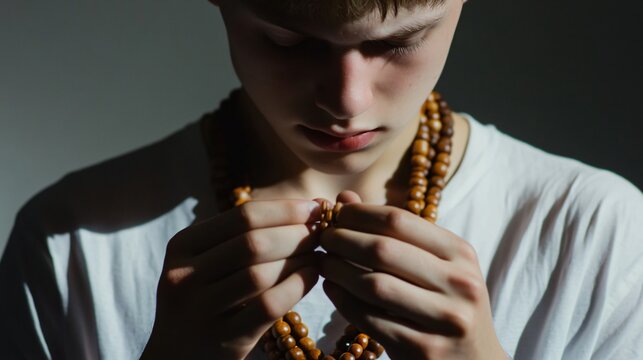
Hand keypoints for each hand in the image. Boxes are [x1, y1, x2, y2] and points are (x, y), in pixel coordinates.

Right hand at [141, 199, 320, 359]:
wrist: (177, 356)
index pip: (242, 215)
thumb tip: (309, 207)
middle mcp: (183, 275)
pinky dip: (296, 287)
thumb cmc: (206, 298)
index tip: (315, 208)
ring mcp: (199, 310)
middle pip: (253, 242)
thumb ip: (246, 235)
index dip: (285, 209)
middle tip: (322, 233)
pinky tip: (312, 277)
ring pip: (260, 274)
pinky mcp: (221, 340)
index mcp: (182, 245)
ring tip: (319, 255)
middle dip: (297, 234)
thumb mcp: (209, 262)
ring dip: (299, 260)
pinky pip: (268, 306)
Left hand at [319, 191, 505, 359]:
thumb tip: (345, 199)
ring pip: (374, 285)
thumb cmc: (446, 303)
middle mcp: (459, 283)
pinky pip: (371, 320)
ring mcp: (445, 319)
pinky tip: (331, 289)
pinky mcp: (425, 349)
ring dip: (338, 270)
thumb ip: (393, 231)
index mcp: (460, 253)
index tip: (335, 214)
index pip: (399, 220)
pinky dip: (343, 301)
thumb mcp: (434, 263)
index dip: (360, 214)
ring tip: (322, 262)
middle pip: (383, 250)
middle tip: (322, 238)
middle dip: (343, 240)